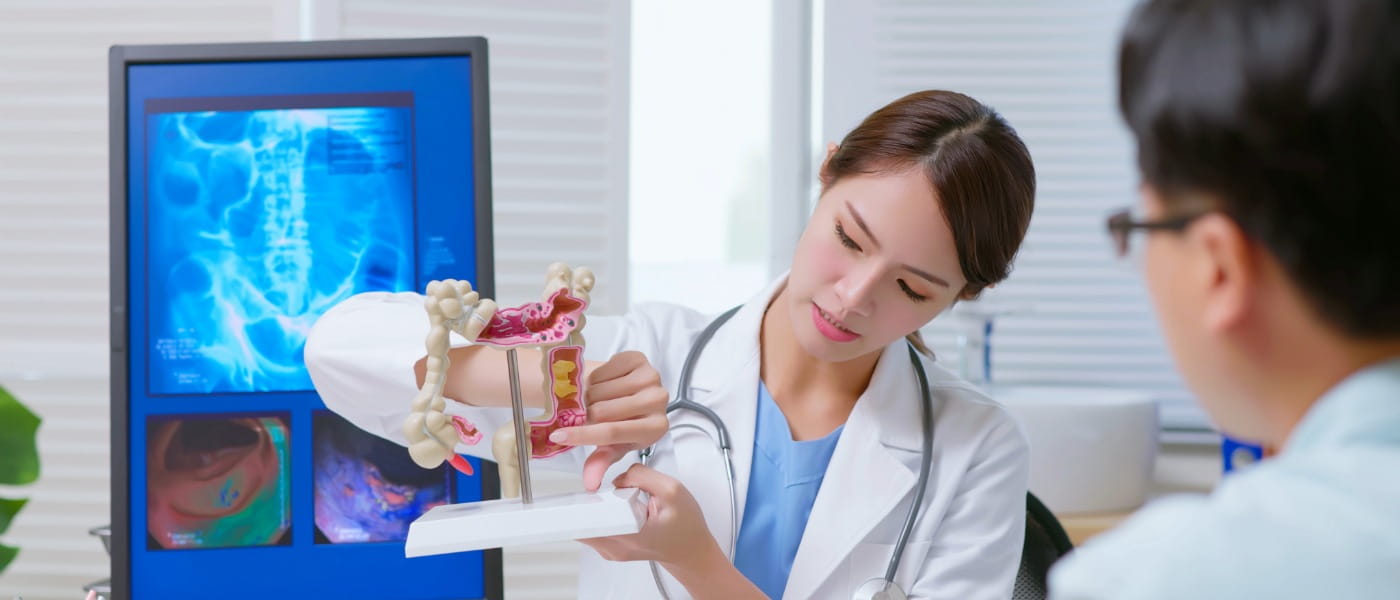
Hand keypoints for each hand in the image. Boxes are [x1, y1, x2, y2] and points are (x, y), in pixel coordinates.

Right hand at [550, 351, 668, 490]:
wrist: (626, 393)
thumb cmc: (621, 422)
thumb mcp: (612, 446)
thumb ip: (600, 463)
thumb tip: (589, 484)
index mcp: (656, 428)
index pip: (611, 433)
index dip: (582, 435)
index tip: (558, 436)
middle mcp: (659, 401)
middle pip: (602, 410)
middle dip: (585, 414)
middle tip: (583, 414)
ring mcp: (651, 377)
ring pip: (600, 390)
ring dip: (589, 396)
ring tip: (592, 400)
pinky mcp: (639, 359)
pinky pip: (603, 370)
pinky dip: (595, 378)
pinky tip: (602, 385)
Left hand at [578, 464, 719, 569]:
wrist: (690, 549)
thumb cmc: (685, 525)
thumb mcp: (672, 490)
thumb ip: (641, 475)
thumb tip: (617, 476)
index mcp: (629, 536)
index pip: (588, 520)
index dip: (591, 499)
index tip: (601, 493)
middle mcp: (614, 547)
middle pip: (581, 518)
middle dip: (595, 498)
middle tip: (622, 494)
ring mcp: (608, 550)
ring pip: (584, 521)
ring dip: (598, 504)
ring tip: (626, 501)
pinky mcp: (607, 547)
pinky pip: (592, 525)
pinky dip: (602, 512)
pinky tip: (623, 508)